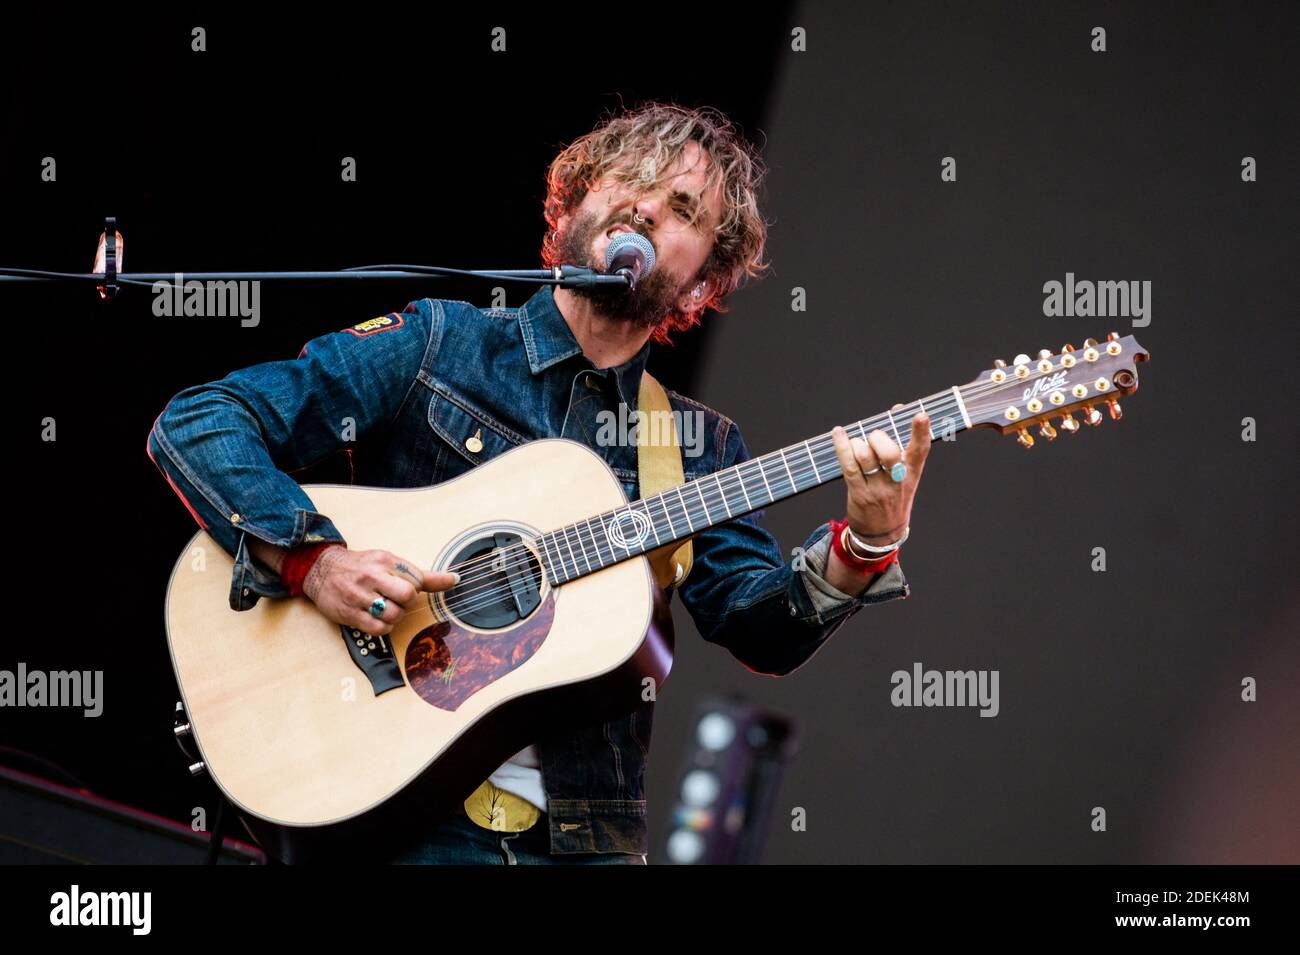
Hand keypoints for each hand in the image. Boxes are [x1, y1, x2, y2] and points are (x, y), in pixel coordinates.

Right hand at [303, 546, 458, 635]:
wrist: (321, 569)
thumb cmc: (360, 566)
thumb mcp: (388, 561)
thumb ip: (420, 574)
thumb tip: (453, 579)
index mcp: (385, 561)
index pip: (418, 579)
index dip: (418, 588)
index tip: (409, 587)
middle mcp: (372, 576)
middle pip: (408, 595)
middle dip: (408, 601)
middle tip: (398, 599)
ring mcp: (360, 596)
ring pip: (394, 614)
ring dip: (395, 615)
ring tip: (386, 608)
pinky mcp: (350, 614)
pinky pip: (379, 628)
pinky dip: (384, 626)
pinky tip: (378, 618)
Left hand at [830, 405, 931, 545]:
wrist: (883, 533)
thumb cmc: (894, 496)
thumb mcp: (906, 475)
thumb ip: (902, 443)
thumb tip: (897, 408)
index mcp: (912, 473)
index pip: (921, 450)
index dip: (921, 432)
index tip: (921, 415)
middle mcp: (897, 481)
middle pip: (888, 451)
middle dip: (877, 437)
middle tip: (873, 438)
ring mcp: (878, 489)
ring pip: (865, 456)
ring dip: (858, 443)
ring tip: (857, 446)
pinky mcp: (859, 493)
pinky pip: (849, 465)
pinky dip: (842, 446)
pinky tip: (838, 434)